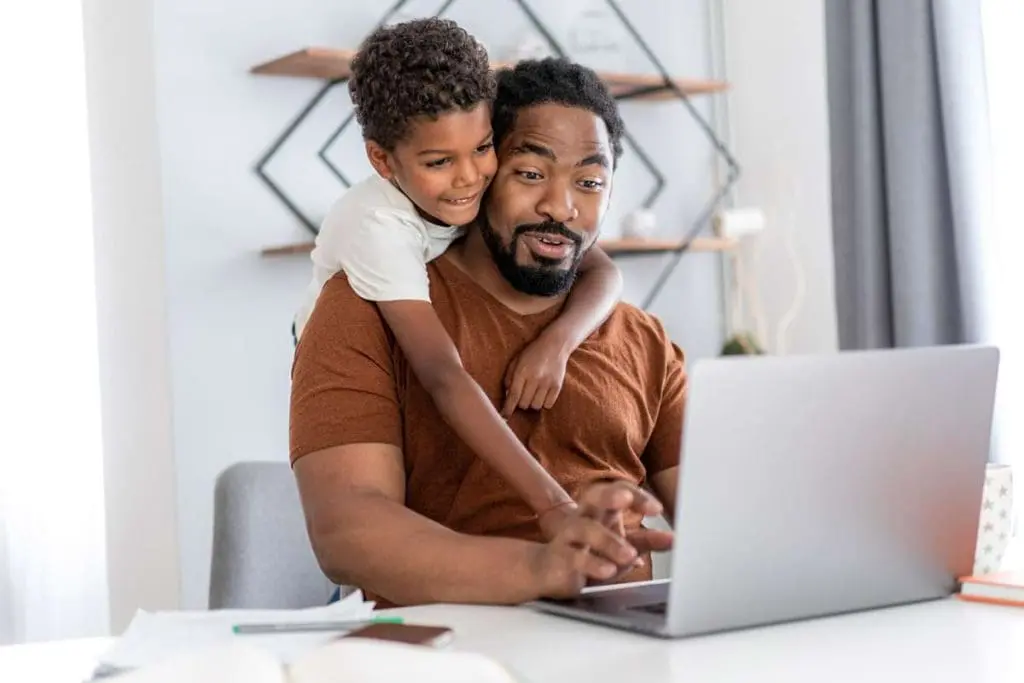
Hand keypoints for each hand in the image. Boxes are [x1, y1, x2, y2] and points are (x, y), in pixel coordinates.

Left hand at [502, 334, 569, 417]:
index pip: (513, 396)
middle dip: (520, 403)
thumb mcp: (516, 361)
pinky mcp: (558, 386)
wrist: (555, 345)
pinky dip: (543, 403)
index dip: (507, 409)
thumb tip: (507, 397)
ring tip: (533, 393)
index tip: (504, 418)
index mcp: (522, 371)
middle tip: (522, 394)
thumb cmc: (532, 353)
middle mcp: (535, 378)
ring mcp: (547, 382)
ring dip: (532, 403)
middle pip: (524, 404)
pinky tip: (542, 393)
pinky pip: (548, 405)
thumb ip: (509, 378)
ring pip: (535, 406)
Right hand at [528, 481, 673, 598]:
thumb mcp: (620, 547)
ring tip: (629, 555)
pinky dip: (592, 563)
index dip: (637, 496)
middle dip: (609, 496)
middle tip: (625, 499)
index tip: (656, 510)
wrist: (548, 571)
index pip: (618, 491)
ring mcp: (569, 537)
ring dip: (608, 541)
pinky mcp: (559, 558)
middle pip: (593, 496)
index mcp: (600, 510)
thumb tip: (674, 539)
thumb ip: (646, 542)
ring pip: (585, 528)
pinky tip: (608, 570)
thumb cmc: (586, 554)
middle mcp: (583, 517)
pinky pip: (575, 557)